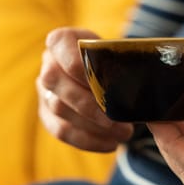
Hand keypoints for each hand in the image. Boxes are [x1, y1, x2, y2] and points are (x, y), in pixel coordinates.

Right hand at [37, 28, 132, 151]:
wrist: (104, 74)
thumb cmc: (112, 61)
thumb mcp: (115, 52)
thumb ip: (118, 59)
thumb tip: (139, 77)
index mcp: (60, 40)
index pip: (59, 44)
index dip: (79, 63)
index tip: (106, 81)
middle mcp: (47, 64)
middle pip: (55, 80)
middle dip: (89, 102)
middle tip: (118, 119)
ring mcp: (44, 91)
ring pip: (59, 109)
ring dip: (93, 125)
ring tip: (124, 133)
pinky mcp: (46, 115)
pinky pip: (61, 131)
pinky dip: (88, 140)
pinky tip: (111, 144)